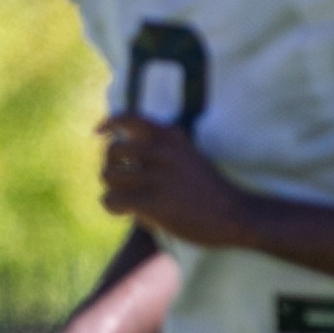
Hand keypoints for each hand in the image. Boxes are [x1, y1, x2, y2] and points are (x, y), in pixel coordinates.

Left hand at [99, 113, 253, 247]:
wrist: (235, 214)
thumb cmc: (207, 190)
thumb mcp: (189, 156)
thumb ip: (160, 150)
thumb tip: (118, 150)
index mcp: (172, 137)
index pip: (131, 118)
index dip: (109, 123)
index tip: (98, 133)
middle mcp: (163, 152)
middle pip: (112, 150)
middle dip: (110, 166)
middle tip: (120, 181)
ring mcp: (159, 177)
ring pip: (108, 176)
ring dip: (111, 189)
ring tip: (124, 199)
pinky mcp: (155, 203)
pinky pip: (112, 200)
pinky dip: (112, 207)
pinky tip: (124, 211)